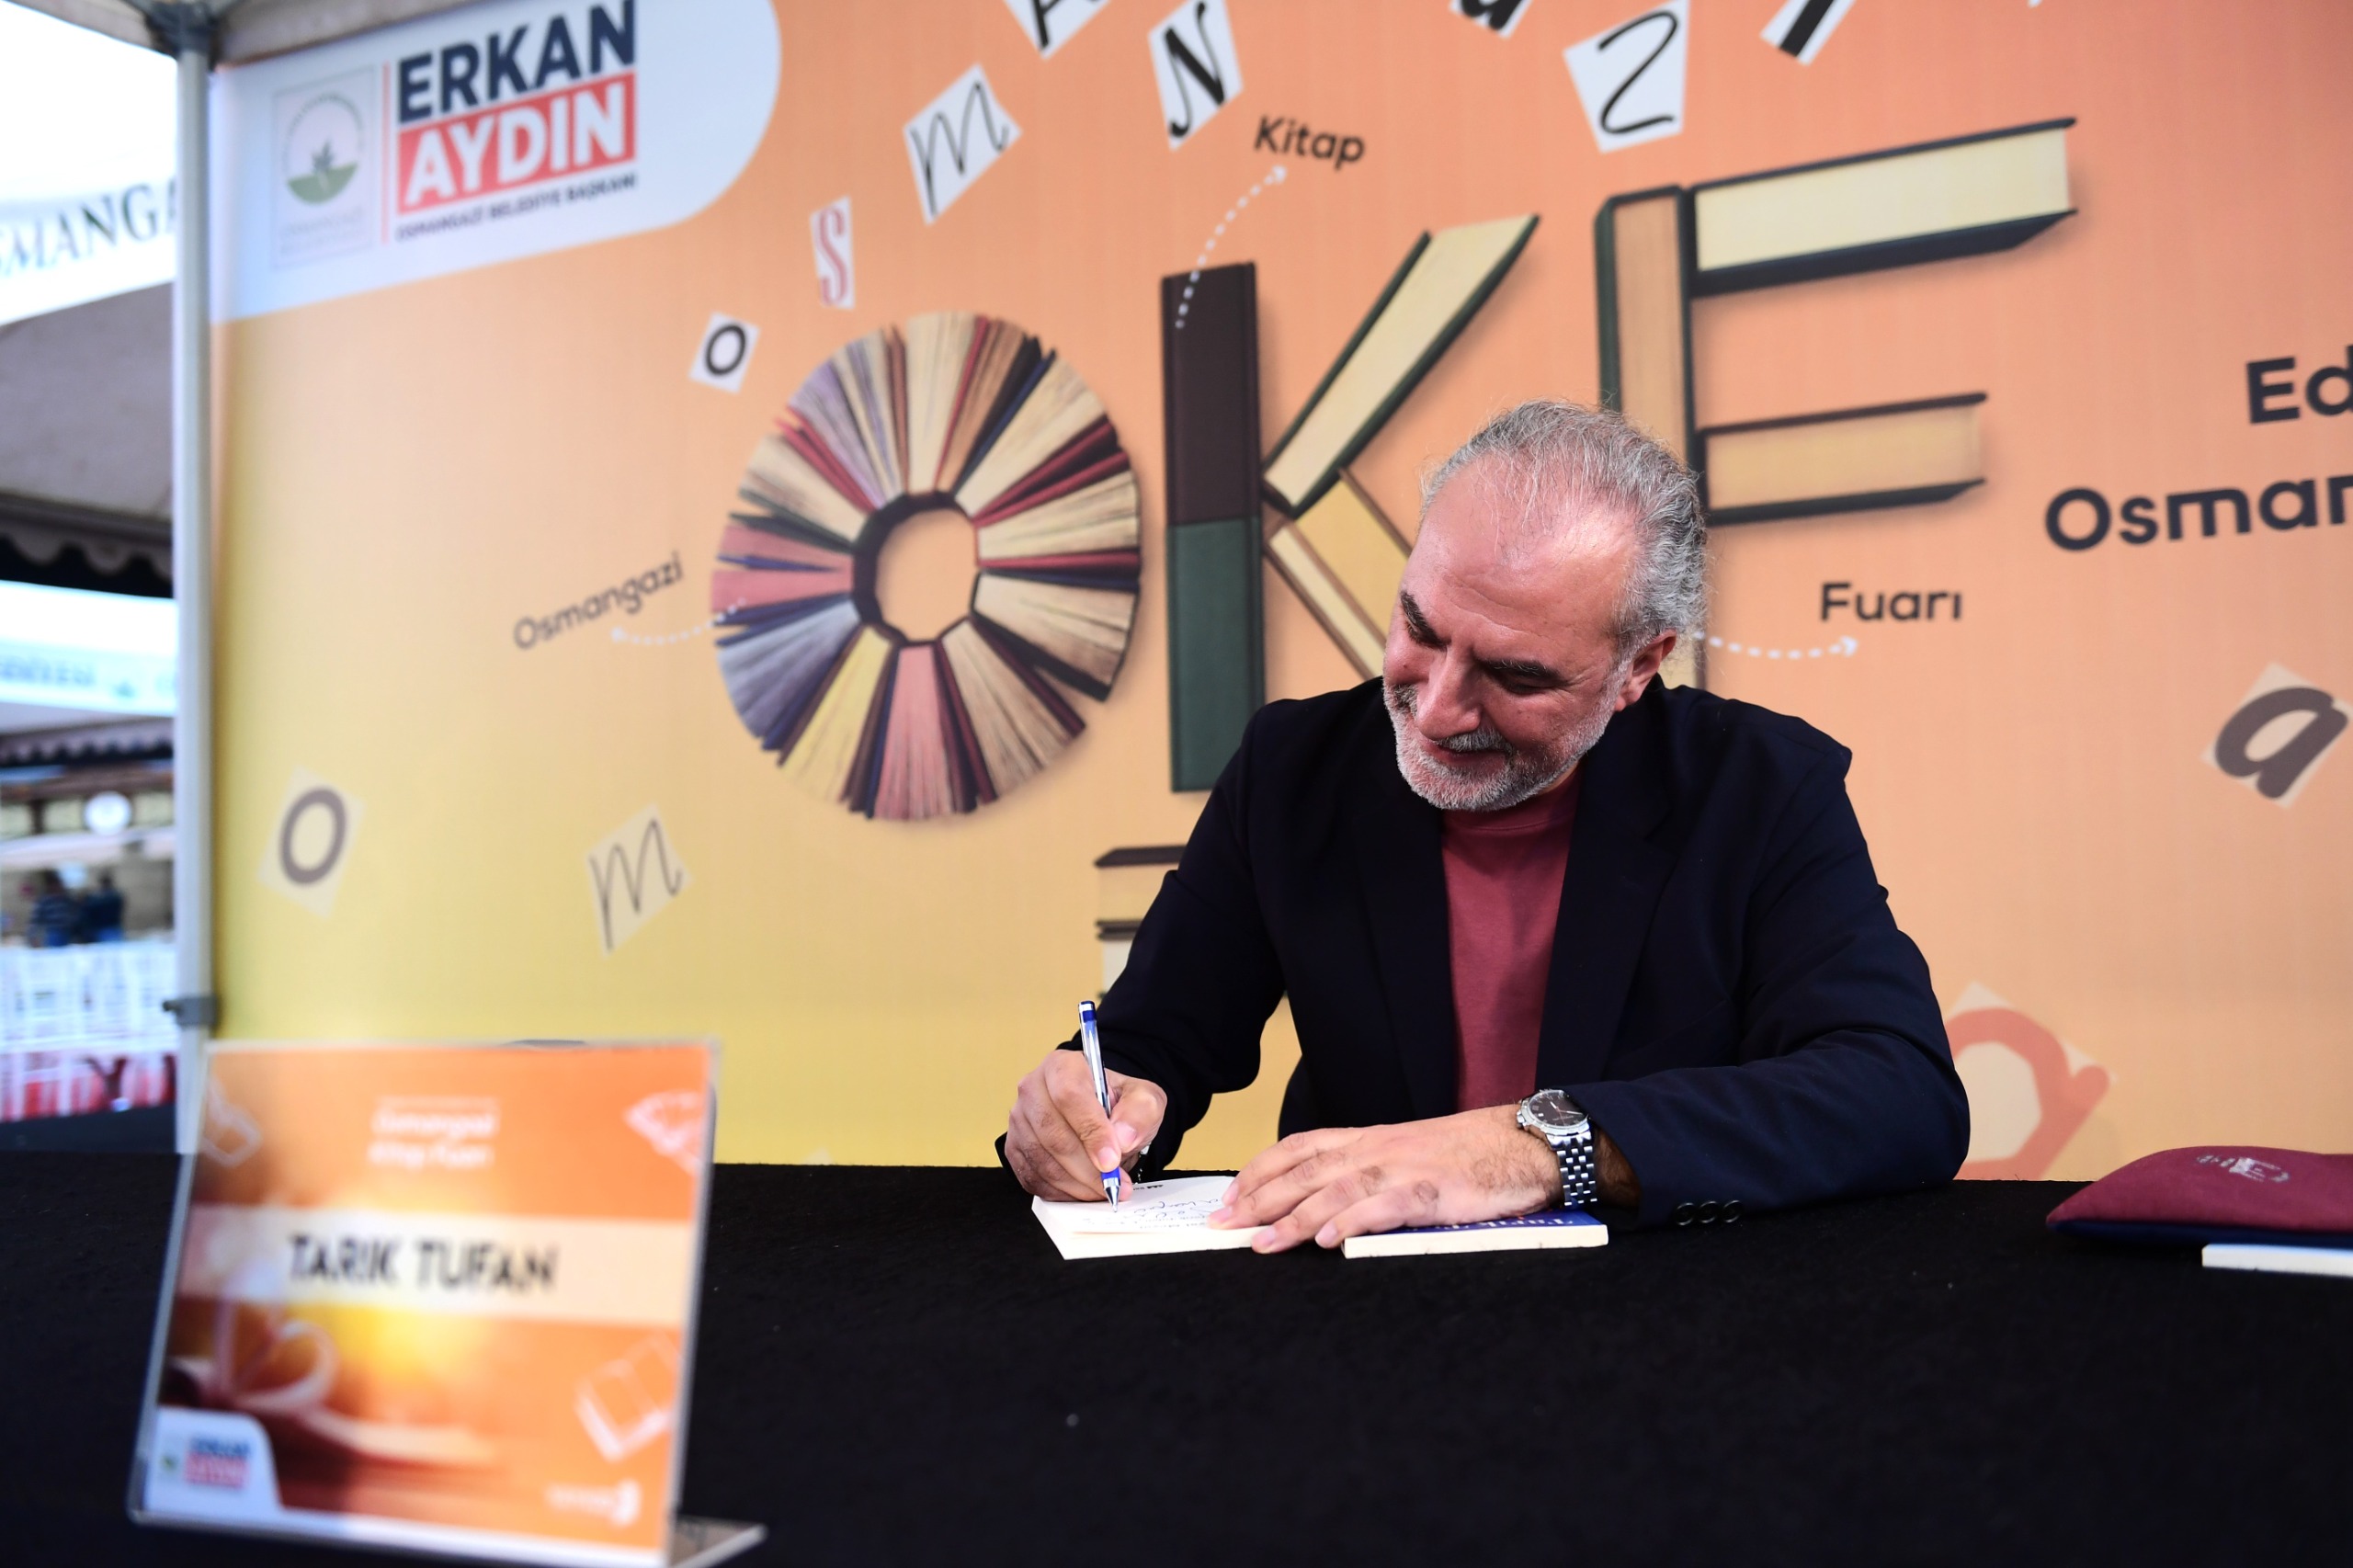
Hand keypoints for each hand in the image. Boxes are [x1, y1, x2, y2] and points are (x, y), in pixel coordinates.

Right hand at [1005, 1049, 1166, 1201]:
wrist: (1102, 1119)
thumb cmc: (1119, 1105)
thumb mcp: (1144, 1099)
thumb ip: (1140, 1112)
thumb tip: (1122, 1138)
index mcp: (1063, 1066)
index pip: (1069, 1095)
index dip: (1091, 1131)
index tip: (1112, 1160)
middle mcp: (1033, 1089)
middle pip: (1053, 1135)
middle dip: (1087, 1168)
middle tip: (1114, 1184)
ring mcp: (1019, 1120)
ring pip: (1042, 1161)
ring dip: (1077, 1184)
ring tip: (1105, 1189)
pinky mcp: (1014, 1149)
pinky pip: (1033, 1179)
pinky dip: (1062, 1192)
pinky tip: (1084, 1190)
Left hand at [1210, 1106, 1634, 1251]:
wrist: (1525, 1144)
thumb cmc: (1468, 1155)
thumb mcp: (1408, 1154)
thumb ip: (1368, 1171)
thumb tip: (1324, 1203)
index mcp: (1369, 1139)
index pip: (1300, 1148)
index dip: (1260, 1171)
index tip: (1229, 1197)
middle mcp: (1377, 1148)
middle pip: (1305, 1170)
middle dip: (1259, 1198)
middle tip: (1223, 1225)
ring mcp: (1403, 1168)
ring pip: (1334, 1190)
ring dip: (1294, 1218)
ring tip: (1262, 1244)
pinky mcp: (1431, 1191)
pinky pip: (1383, 1207)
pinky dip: (1352, 1223)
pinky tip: (1328, 1242)